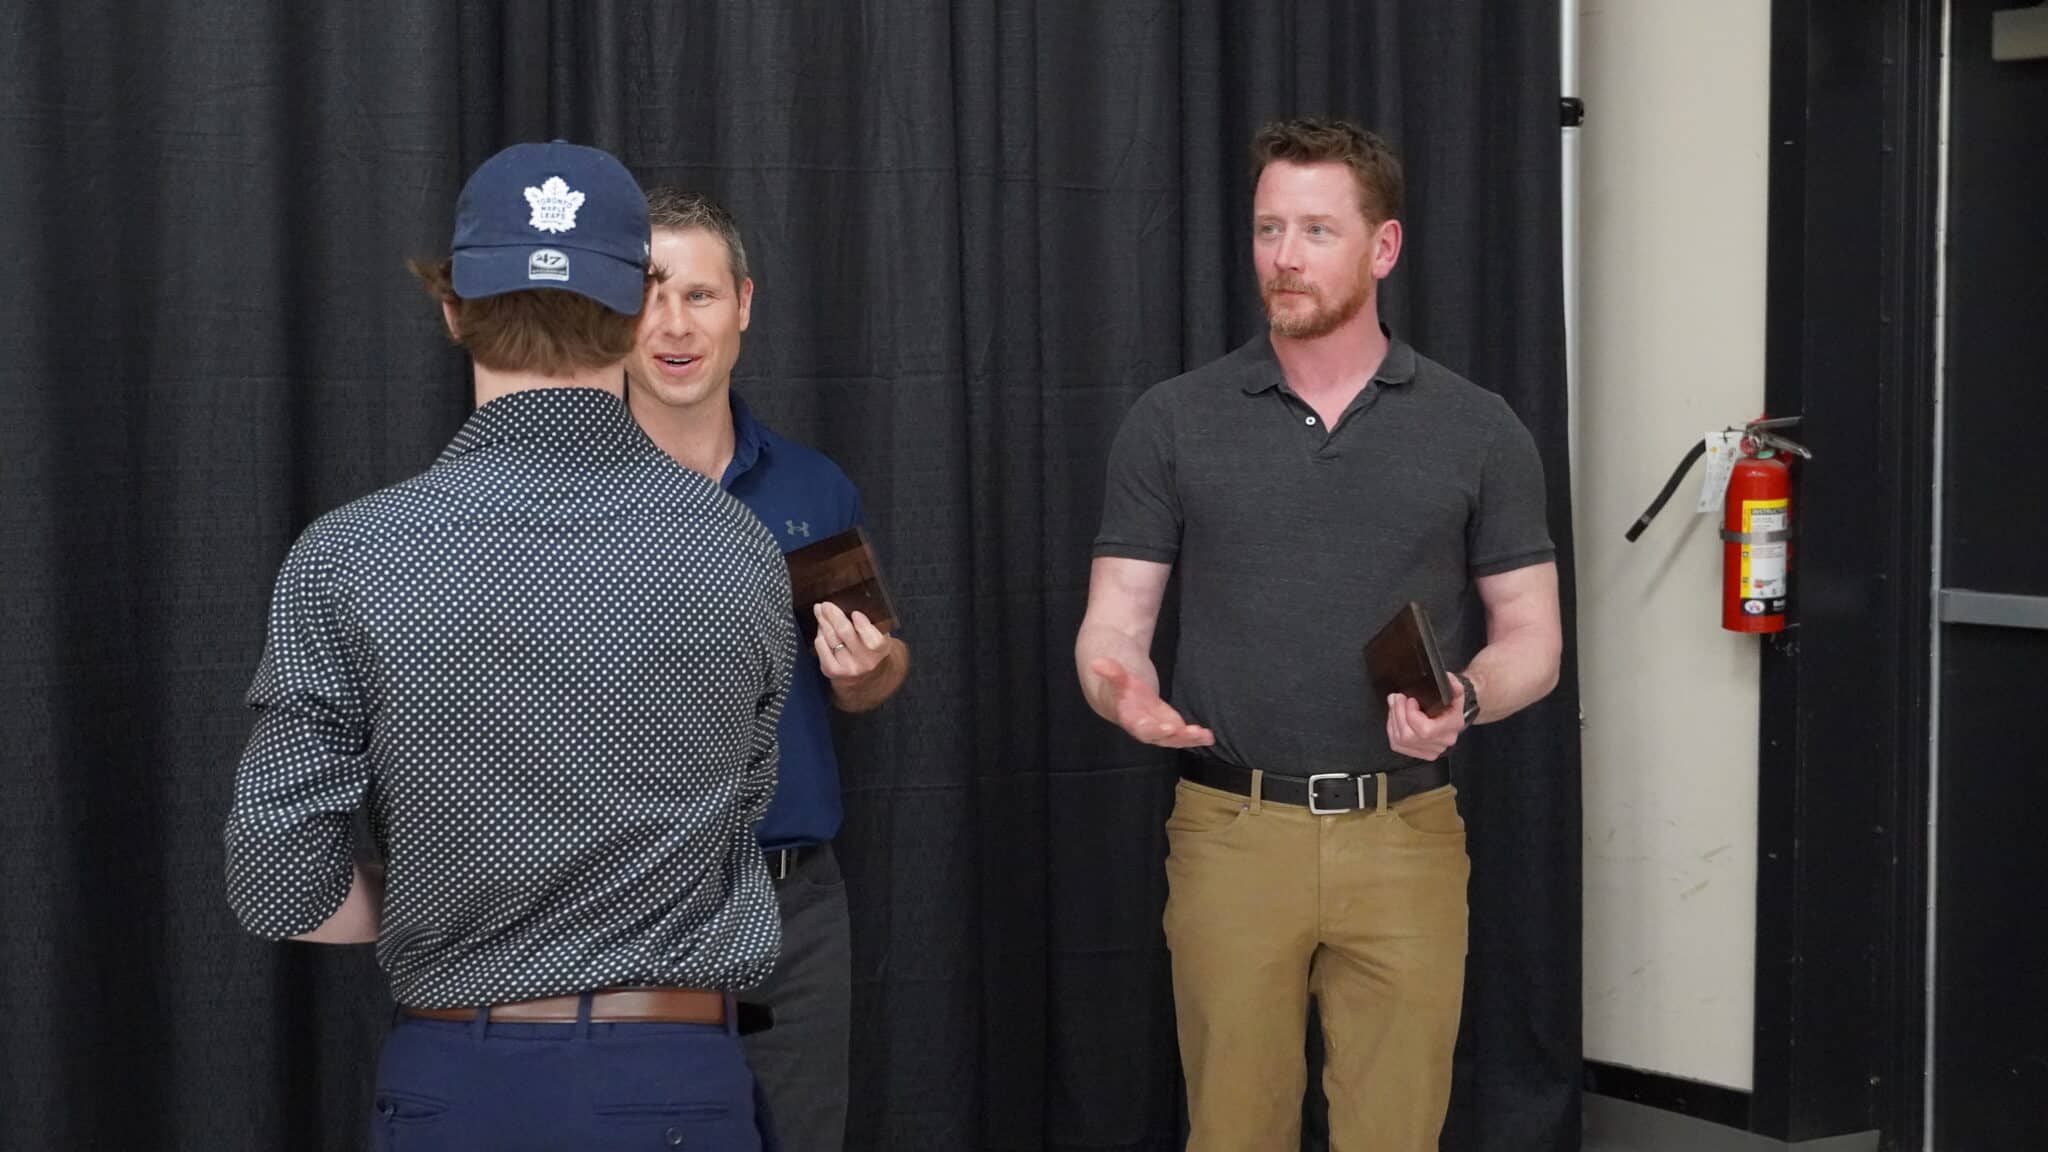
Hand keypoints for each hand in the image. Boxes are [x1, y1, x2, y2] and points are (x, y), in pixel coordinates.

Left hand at [814, 602, 890, 681]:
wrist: (866, 673)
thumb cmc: (871, 646)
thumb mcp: (879, 634)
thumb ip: (869, 622)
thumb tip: (848, 605)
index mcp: (880, 650)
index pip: (873, 640)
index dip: (863, 626)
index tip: (855, 613)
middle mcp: (865, 661)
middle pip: (846, 633)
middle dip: (834, 615)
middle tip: (826, 605)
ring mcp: (848, 667)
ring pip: (830, 638)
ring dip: (823, 621)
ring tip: (820, 611)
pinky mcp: (832, 670)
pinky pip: (821, 647)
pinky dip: (820, 635)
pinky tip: (821, 628)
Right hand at [1088, 657, 1214, 747]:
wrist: (1119, 694)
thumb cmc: (1118, 685)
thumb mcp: (1116, 675)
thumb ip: (1111, 671)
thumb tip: (1096, 663)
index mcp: (1129, 717)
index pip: (1140, 727)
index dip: (1153, 729)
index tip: (1167, 728)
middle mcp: (1143, 727)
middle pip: (1159, 736)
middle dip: (1174, 736)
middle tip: (1189, 732)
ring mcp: (1157, 727)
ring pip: (1173, 738)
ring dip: (1189, 738)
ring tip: (1205, 735)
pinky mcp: (1168, 724)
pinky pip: (1181, 734)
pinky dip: (1195, 736)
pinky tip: (1209, 736)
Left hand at [1386, 676, 1467, 761]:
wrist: (1451, 717)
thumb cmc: (1450, 705)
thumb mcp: (1455, 691)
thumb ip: (1453, 685)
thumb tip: (1449, 680)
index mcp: (1452, 726)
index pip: (1426, 730)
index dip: (1411, 715)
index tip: (1410, 700)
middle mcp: (1442, 742)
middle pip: (1409, 736)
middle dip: (1398, 713)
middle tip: (1397, 698)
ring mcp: (1431, 750)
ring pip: (1400, 741)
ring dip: (1393, 720)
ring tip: (1395, 705)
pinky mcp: (1419, 753)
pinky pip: (1397, 745)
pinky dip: (1392, 730)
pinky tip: (1395, 718)